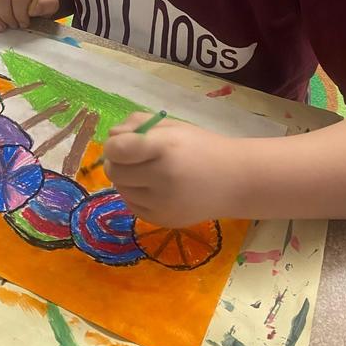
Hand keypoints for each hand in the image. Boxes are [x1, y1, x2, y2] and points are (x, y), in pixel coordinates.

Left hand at [102, 113, 242, 225]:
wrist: (234, 181)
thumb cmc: (200, 147)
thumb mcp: (171, 126)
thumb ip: (136, 124)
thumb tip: (111, 138)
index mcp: (165, 148)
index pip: (118, 149)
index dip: (114, 145)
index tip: (122, 143)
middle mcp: (162, 178)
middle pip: (114, 172)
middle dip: (117, 163)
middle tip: (132, 157)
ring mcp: (162, 204)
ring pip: (121, 190)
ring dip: (127, 179)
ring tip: (148, 172)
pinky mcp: (162, 221)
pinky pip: (132, 205)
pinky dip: (136, 195)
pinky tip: (154, 188)